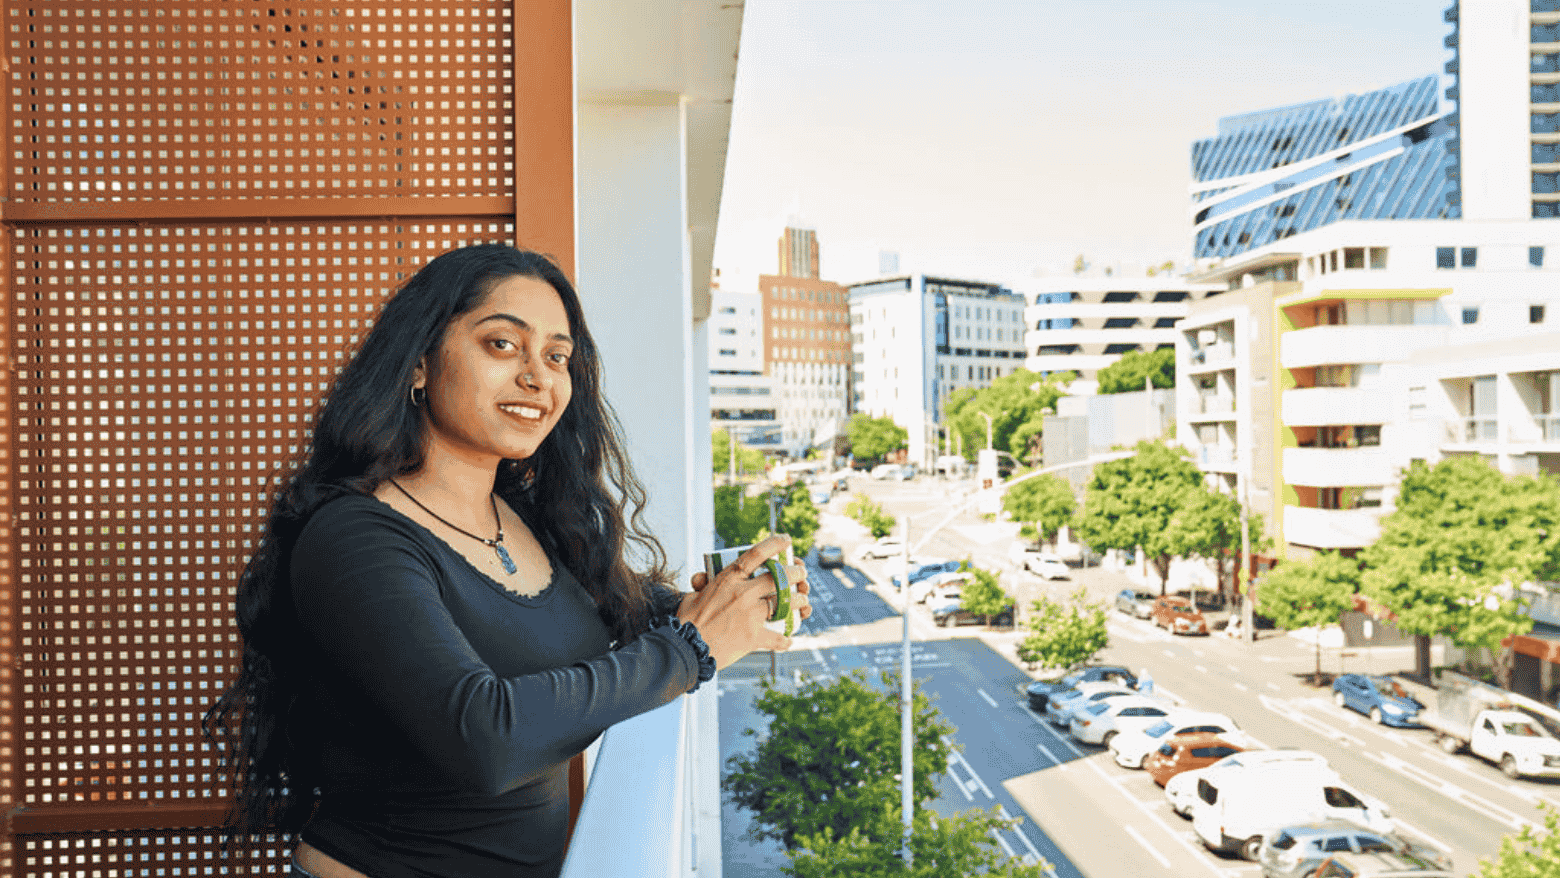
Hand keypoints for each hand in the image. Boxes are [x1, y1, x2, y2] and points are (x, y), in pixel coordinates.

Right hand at [677, 534, 811, 670]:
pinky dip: (784, 641)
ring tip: (803, 601)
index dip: (775, 544)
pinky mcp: (753, 637)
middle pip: (779, 577)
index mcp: (728, 579)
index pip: (756, 554)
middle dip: (796, 573)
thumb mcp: (692, 596)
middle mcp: (742, 593)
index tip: (787, 540)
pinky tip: (789, 641)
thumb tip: (701, 578)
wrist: (685, 648)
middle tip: (802, 573)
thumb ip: (702, 586)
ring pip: (785, 602)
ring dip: (799, 601)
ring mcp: (750, 615)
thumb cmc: (685, 622)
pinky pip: (777, 638)